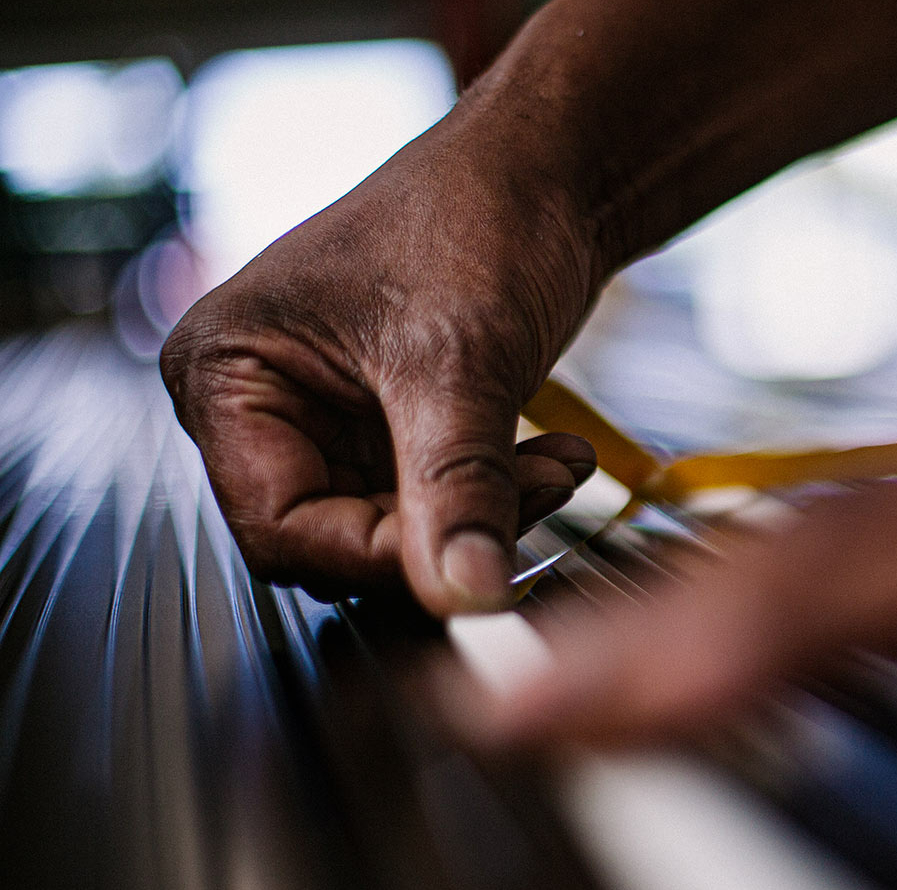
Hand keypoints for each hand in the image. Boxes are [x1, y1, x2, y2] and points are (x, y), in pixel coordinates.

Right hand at [162, 126, 600, 612]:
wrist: (551, 171)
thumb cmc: (478, 214)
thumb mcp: (461, 361)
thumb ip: (459, 488)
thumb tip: (468, 595)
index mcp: (225, 373)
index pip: (277, 526)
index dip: (375, 556)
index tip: (468, 560)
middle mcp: (260, 406)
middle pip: (334, 542)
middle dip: (442, 531)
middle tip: (532, 496)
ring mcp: (328, 423)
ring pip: (397, 535)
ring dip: (486, 515)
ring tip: (555, 468)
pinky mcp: (392, 433)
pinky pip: (438, 507)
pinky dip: (502, 496)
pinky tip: (556, 460)